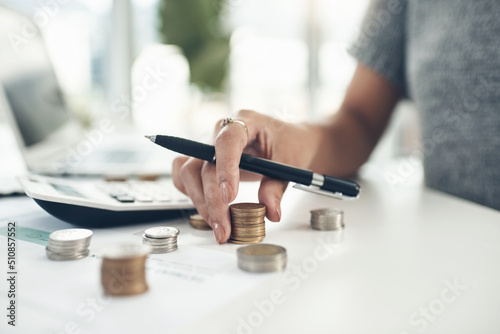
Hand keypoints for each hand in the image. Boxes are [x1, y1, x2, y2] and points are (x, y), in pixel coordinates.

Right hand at [172, 110, 317, 243]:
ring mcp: (210, 145)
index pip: (227, 141)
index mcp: (247, 121)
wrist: (292, 141)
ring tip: (218, 225)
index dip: (225, 169)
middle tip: (224, 227)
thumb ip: (277, 187)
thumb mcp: (291, 164)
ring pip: (188, 171)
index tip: (229, 197)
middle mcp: (222, 131)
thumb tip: (270, 212)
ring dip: (199, 201)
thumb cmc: (291, 145)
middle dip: (212, 200)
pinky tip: (207, 210)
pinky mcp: (204, 160)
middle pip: (204, 163)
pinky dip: (190, 193)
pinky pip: (184, 174)